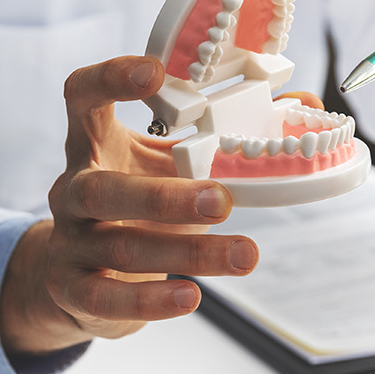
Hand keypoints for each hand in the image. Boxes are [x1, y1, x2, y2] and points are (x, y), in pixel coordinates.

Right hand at [0, 56, 260, 354]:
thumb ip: (224, 135)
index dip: (110, 78)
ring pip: (122, 245)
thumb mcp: (170, 164)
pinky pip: (106, 297)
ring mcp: (69, 240)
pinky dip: (150, 301)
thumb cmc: (137, 205)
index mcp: (94, 143)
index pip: (82, 95)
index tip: (155, 72)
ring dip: (187, 253)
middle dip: (164, 196)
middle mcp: (72, 188)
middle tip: (223, 199)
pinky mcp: (73, 288)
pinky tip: (191, 298)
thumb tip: (304, 102)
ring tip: (244, 255)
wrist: (78, 276)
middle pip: (102, 188)